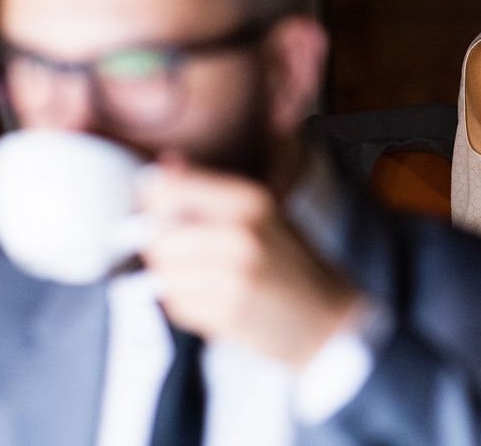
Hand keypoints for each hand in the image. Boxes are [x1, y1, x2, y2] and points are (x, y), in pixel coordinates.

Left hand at [139, 154, 361, 366]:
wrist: (324, 316)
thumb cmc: (288, 260)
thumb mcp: (259, 212)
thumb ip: (208, 187)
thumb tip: (165, 163)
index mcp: (250, 201)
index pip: (170, 191)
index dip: (155, 203)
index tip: (167, 213)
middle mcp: (242, 235)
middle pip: (158, 235)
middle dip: (163, 247)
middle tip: (187, 254)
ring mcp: (235, 277)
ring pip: (163, 273)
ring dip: (173, 278)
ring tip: (204, 278)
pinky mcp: (228, 313)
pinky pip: (176, 304)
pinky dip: (184, 303)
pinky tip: (212, 299)